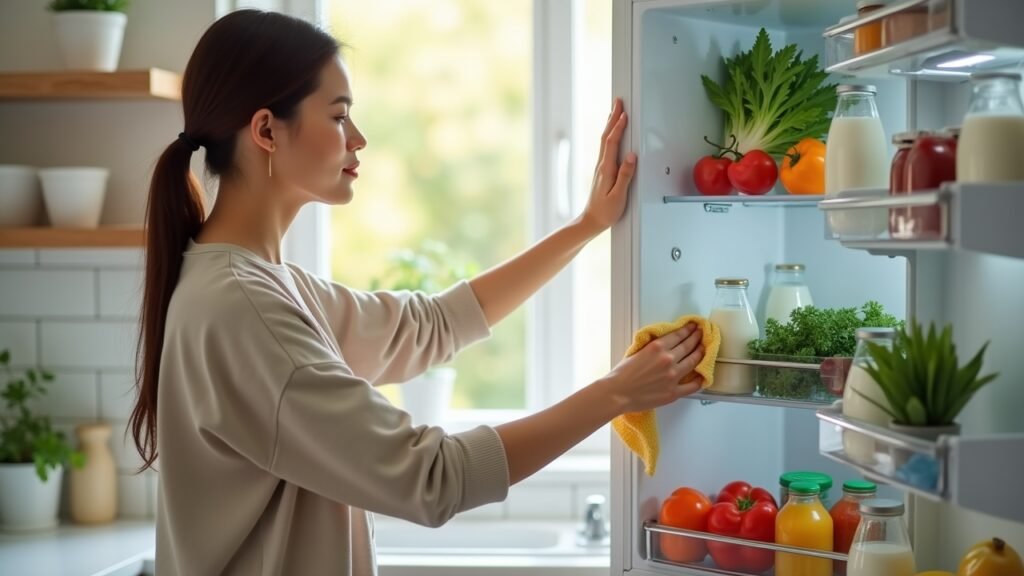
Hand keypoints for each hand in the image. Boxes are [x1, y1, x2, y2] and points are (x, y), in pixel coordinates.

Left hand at [579, 98, 636, 233]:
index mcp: (606, 169)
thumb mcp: (618, 196)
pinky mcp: (602, 171)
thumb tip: (631, 156)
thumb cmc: (605, 212)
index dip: (618, 127)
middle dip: (613, 118)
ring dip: (610, 124)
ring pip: (605, 140)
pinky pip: (606, 147)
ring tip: (615, 111)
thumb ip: (625, 176)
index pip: (612, 143)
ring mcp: (601, 167)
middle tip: (618, 102)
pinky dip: (610, 135)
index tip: (624, 114)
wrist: (591, 221)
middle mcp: (602, 165)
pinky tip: (612, 133)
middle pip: (606, 136)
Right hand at [600, 323, 704, 413]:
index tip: (693, 327)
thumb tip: (663, 346)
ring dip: (700, 353)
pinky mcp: (674, 392)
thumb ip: (652, 348)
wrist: (617, 393)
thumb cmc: (621, 374)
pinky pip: (693, 385)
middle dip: (696, 338)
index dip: (688, 330)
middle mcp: (668, 359)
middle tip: (701, 333)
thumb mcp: (636, 352)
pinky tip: (703, 375)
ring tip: (704, 349)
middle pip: (688, 346)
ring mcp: (673, 376)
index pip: (678, 335)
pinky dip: (700, 379)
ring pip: (693, 362)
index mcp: (657, 347)